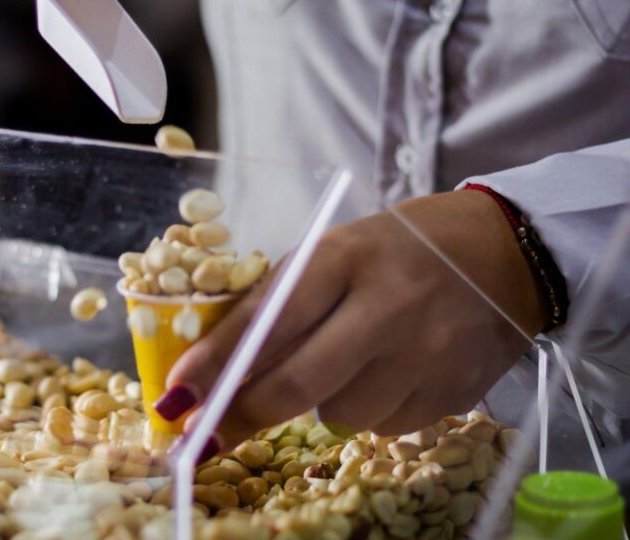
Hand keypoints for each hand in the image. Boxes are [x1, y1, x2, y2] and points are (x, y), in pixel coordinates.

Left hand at [155, 190, 546, 457]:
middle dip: (243, 413)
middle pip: (297, 384)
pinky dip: (369, 408)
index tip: (177, 396)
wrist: (502, 253)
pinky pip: (384, 426)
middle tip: (208, 431)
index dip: (216, 364)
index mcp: (345, 257)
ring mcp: (427, 353)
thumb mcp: (333, 253)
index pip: (268, 321)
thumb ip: (279, 304)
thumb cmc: (396, 249)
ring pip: (339, 415)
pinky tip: (386, 372)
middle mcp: (389, 306)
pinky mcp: (455, 392)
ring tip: (344, 361)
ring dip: (321, 402)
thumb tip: (214, 366)